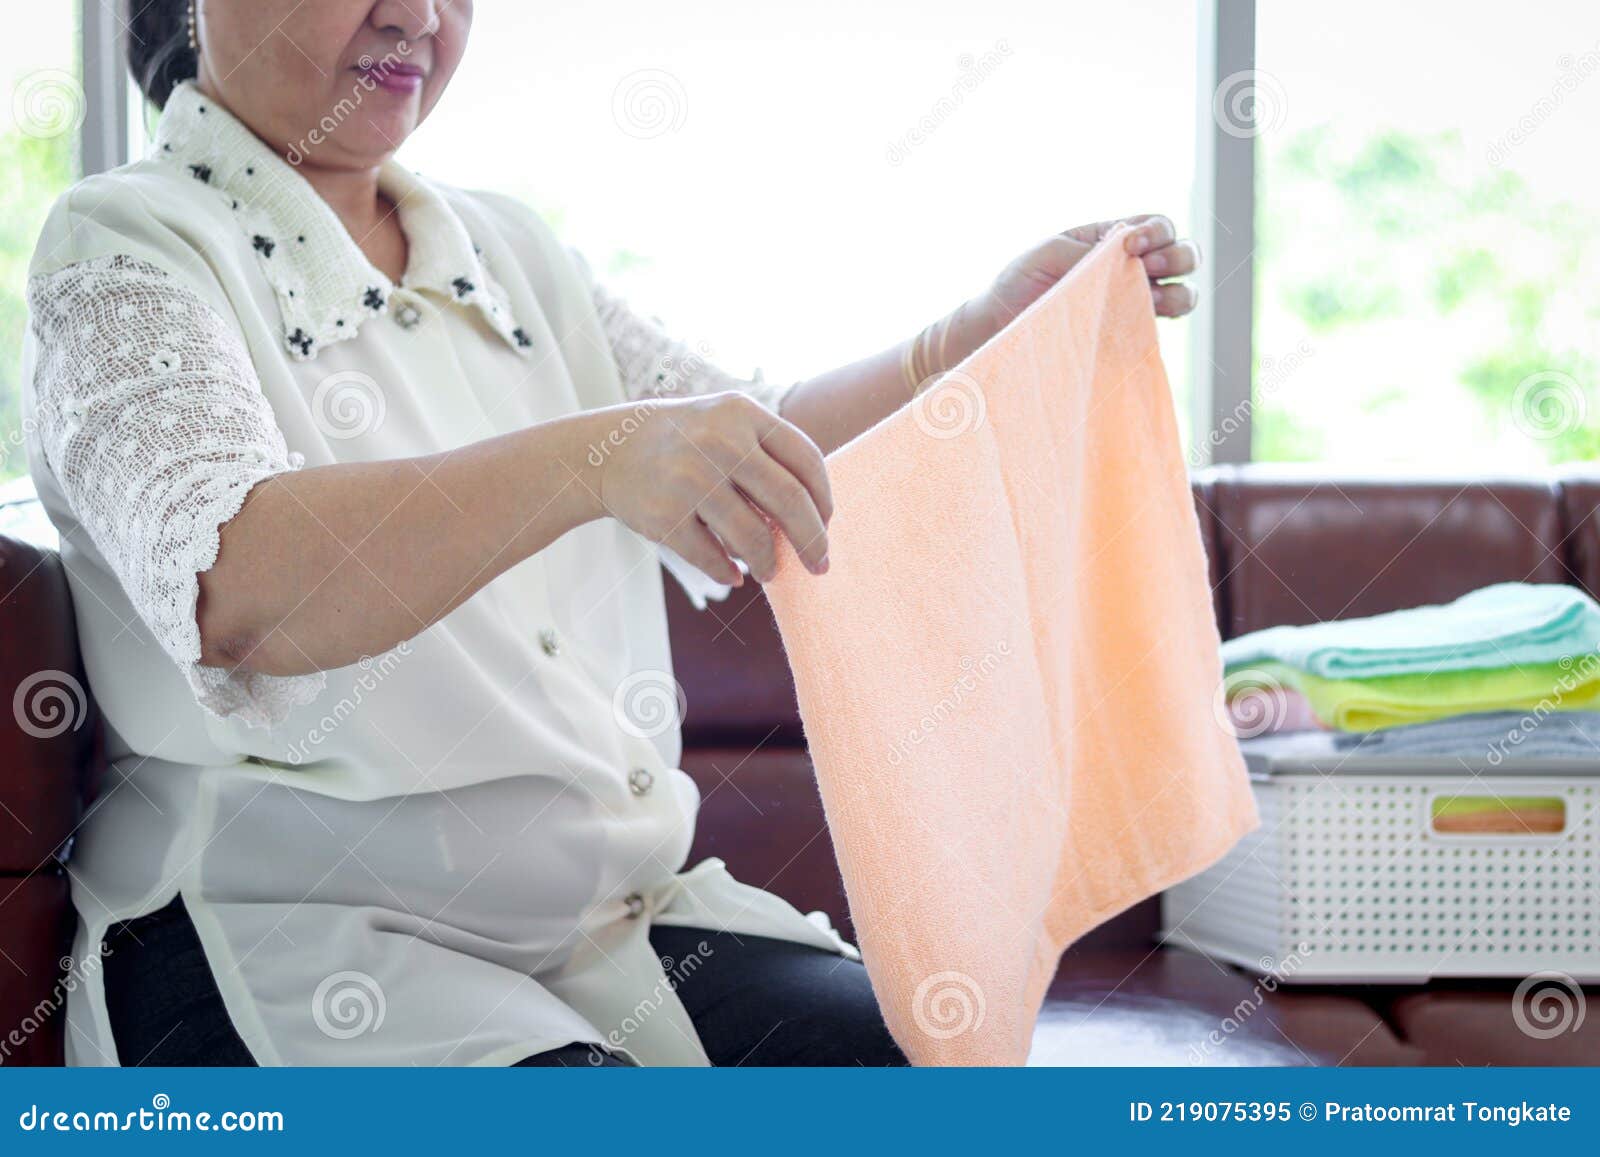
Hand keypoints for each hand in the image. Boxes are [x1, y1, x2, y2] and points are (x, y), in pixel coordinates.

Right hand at [595, 391, 831, 584]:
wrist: (610, 450)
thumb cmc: (687, 443)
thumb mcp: (728, 424)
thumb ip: (771, 457)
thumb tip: (816, 519)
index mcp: (743, 415)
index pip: (805, 460)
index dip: (824, 500)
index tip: (827, 525)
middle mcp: (720, 442)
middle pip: (789, 501)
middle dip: (812, 541)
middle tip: (819, 564)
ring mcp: (690, 478)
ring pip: (753, 538)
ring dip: (768, 563)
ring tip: (769, 571)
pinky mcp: (664, 516)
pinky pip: (713, 559)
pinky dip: (728, 574)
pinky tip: (734, 576)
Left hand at [976, 215, 1200, 333]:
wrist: (998, 325)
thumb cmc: (1020, 280)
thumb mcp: (1049, 252)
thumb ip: (1089, 252)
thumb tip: (1126, 261)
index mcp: (1114, 240)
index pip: (1158, 226)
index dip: (1157, 231)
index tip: (1131, 244)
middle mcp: (1131, 270)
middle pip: (1184, 255)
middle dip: (1178, 257)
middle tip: (1147, 267)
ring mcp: (1132, 304)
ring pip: (1183, 294)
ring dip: (1178, 293)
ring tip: (1150, 300)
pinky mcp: (1127, 337)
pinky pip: (1158, 330)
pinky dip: (1159, 324)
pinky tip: (1137, 323)